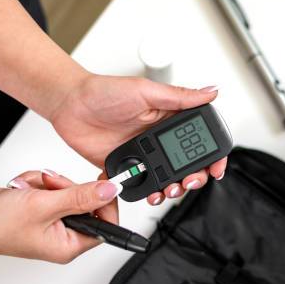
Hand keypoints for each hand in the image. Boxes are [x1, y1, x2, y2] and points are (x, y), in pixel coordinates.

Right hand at [0, 170, 119, 262]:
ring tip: (30, 190)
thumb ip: (80, 197)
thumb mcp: (45, 206)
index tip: (104, 183)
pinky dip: (37, 183)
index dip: (106, 202)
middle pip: (86, 201)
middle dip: (66, 187)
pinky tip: (22, 189)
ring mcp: (52, 220)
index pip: (105, 223)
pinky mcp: (41, 208)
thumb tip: (110, 191)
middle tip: (50, 187)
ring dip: (48, 184)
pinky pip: (52, 187)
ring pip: (67, 189)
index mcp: (69, 245)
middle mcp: (63, 235)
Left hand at [49, 74, 226, 205]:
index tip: (215, 168)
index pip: (199, 140)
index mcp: (170, 118)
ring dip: (172, 188)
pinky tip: (148, 192)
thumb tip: (211, 92)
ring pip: (168, 178)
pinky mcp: (127, 167)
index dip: (212, 155)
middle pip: (188, 165)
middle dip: (194, 178)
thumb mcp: (146, 90)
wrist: (69, 104)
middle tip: (188, 181)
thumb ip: (179, 97)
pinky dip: (147, 193)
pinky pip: (142, 185)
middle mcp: (159, 138)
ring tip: (167, 190)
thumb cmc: (104, 91)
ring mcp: (144, 154)